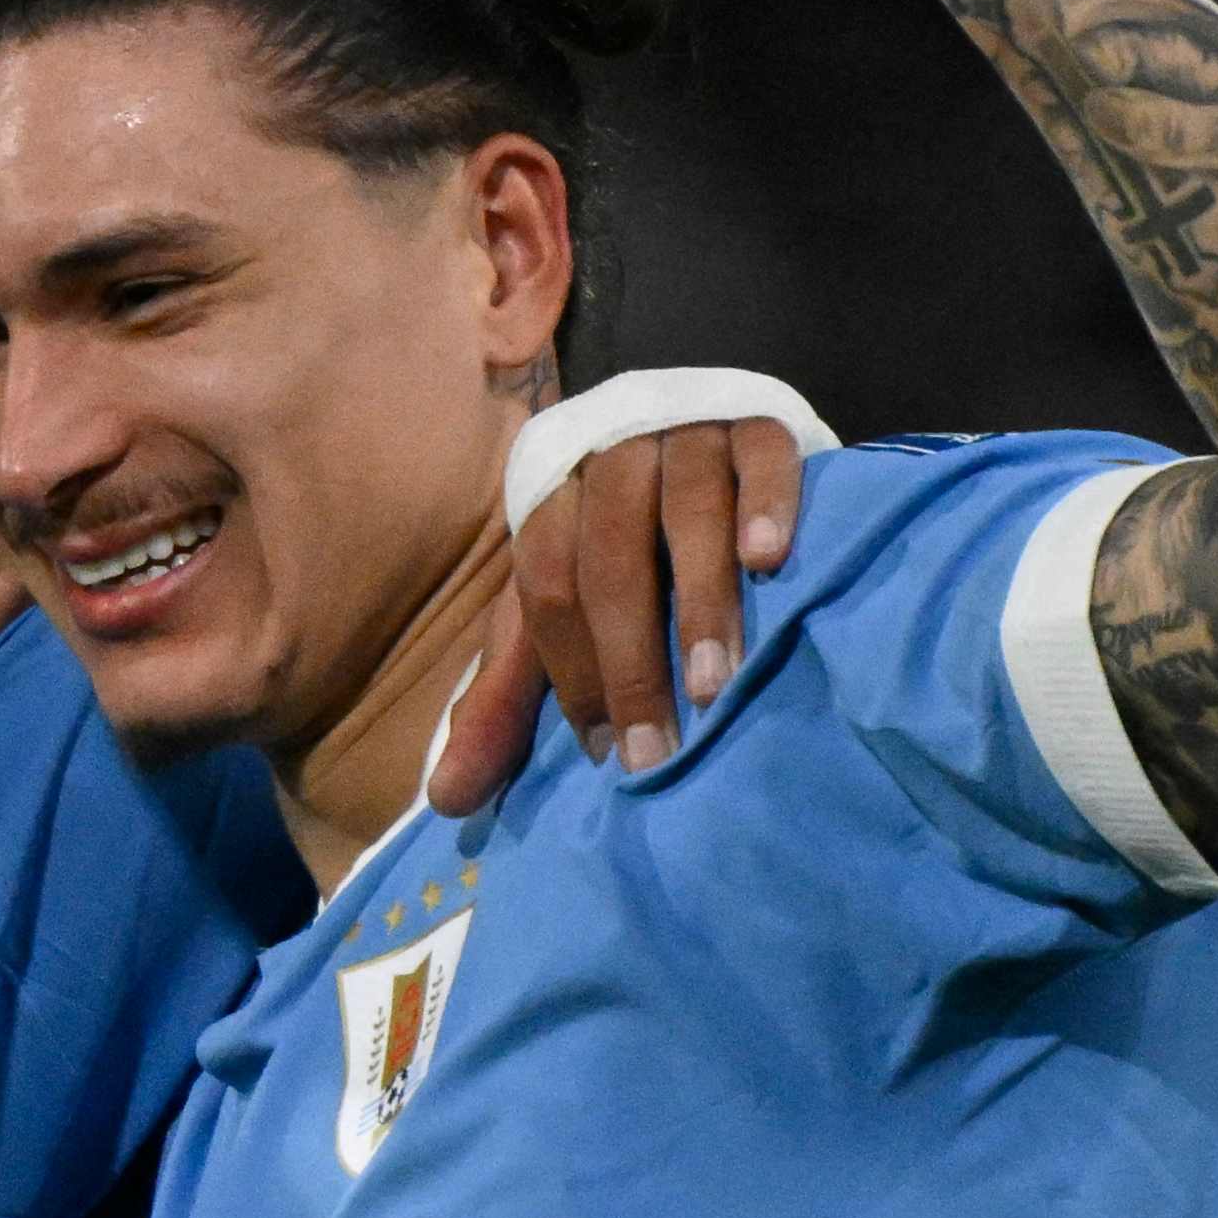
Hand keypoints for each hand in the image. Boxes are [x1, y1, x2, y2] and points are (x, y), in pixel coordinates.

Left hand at [429, 419, 808, 813]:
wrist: (692, 418)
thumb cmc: (619, 550)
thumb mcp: (554, 615)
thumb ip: (504, 698)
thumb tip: (448, 800)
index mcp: (550, 503)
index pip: (546, 584)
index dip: (570, 668)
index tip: (603, 750)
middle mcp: (611, 460)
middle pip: (611, 558)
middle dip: (630, 660)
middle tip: (658, 746)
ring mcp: (687, 433)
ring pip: (688, 510)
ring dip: (699, 601)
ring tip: (714, 681)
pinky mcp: (760, 421)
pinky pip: (763, 457)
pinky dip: (766, 506)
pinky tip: (769, 560)